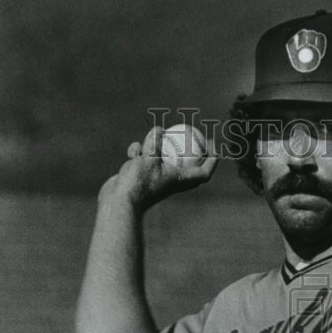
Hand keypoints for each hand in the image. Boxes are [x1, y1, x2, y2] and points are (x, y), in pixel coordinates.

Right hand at [98, 126, 217, 211]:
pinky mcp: (141, 176)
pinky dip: (138, 153)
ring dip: (153, 145)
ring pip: (160, 156)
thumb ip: (155, 143)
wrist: (119, 203)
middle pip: (186, 163)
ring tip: (150, 139)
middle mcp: (170, 180)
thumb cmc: (137, 184)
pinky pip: (143, 159)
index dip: (212, 160)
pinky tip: (132, 153)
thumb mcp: (148, 159)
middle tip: (189, 132)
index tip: (211, 144)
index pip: (203, 172)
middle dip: (189, 149)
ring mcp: (155, 178)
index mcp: (179, 180)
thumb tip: (159, 129)